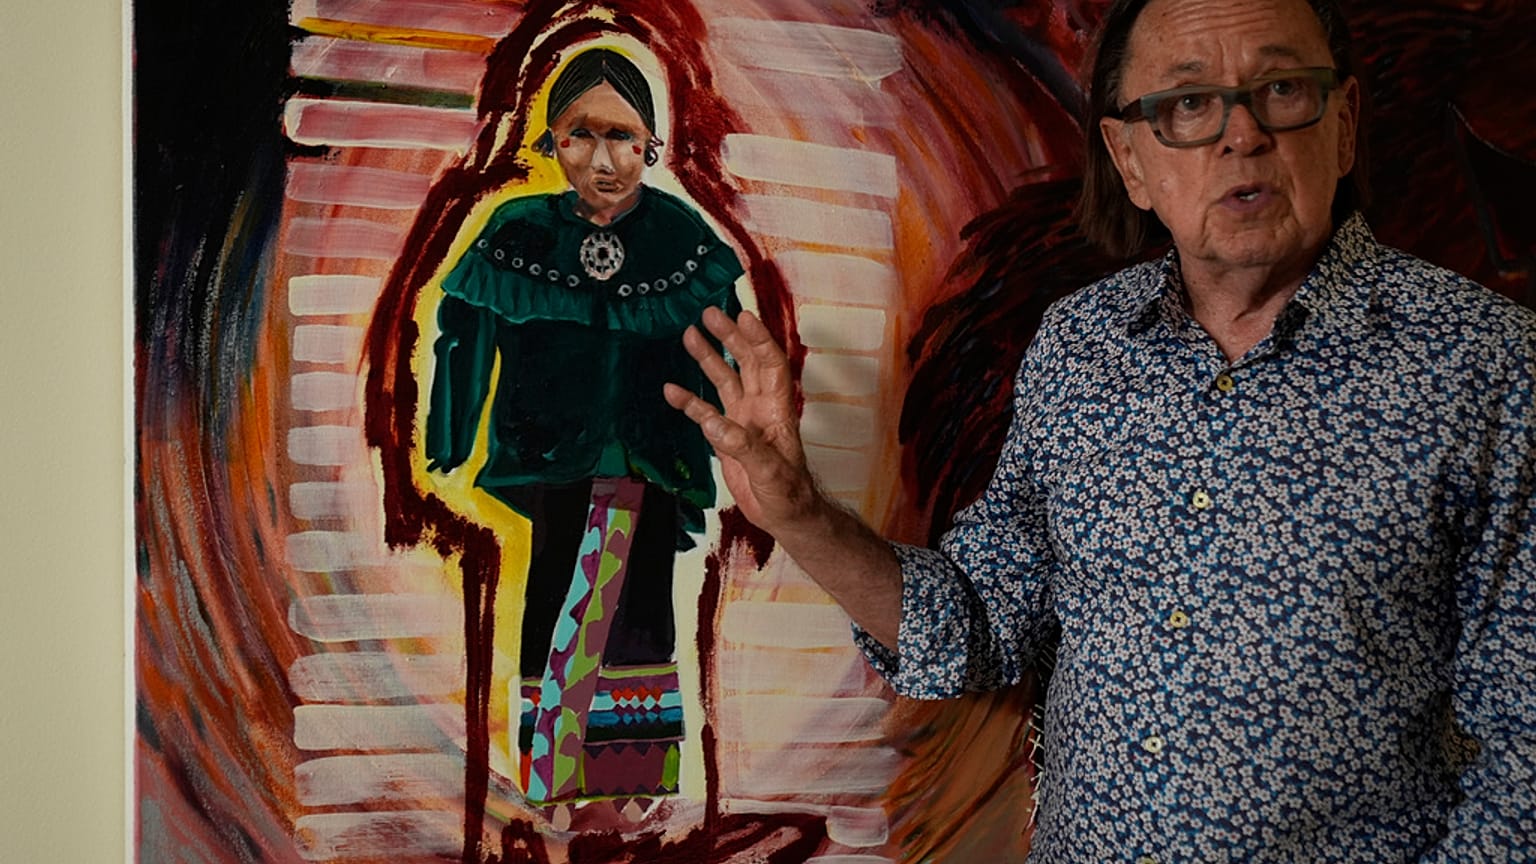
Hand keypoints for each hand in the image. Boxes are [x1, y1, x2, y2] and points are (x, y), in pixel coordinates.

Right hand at [664, 307, 822, 534]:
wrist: (784, 515)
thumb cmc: (789, 493)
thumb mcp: (770, 471)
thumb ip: (742, 446)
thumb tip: (712, 423)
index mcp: (778, 408)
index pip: (770, 364)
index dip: (758, 339)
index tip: (743, 316)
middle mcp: (760, 406)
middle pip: (745, 362)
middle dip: (729, 336)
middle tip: (710, 312)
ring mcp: (742, 419)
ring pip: (724, 379)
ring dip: (708, 358)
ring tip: (689, 333)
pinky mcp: (726, 436)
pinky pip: (704, 411)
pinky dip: (688, 400)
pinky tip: (671, 389)